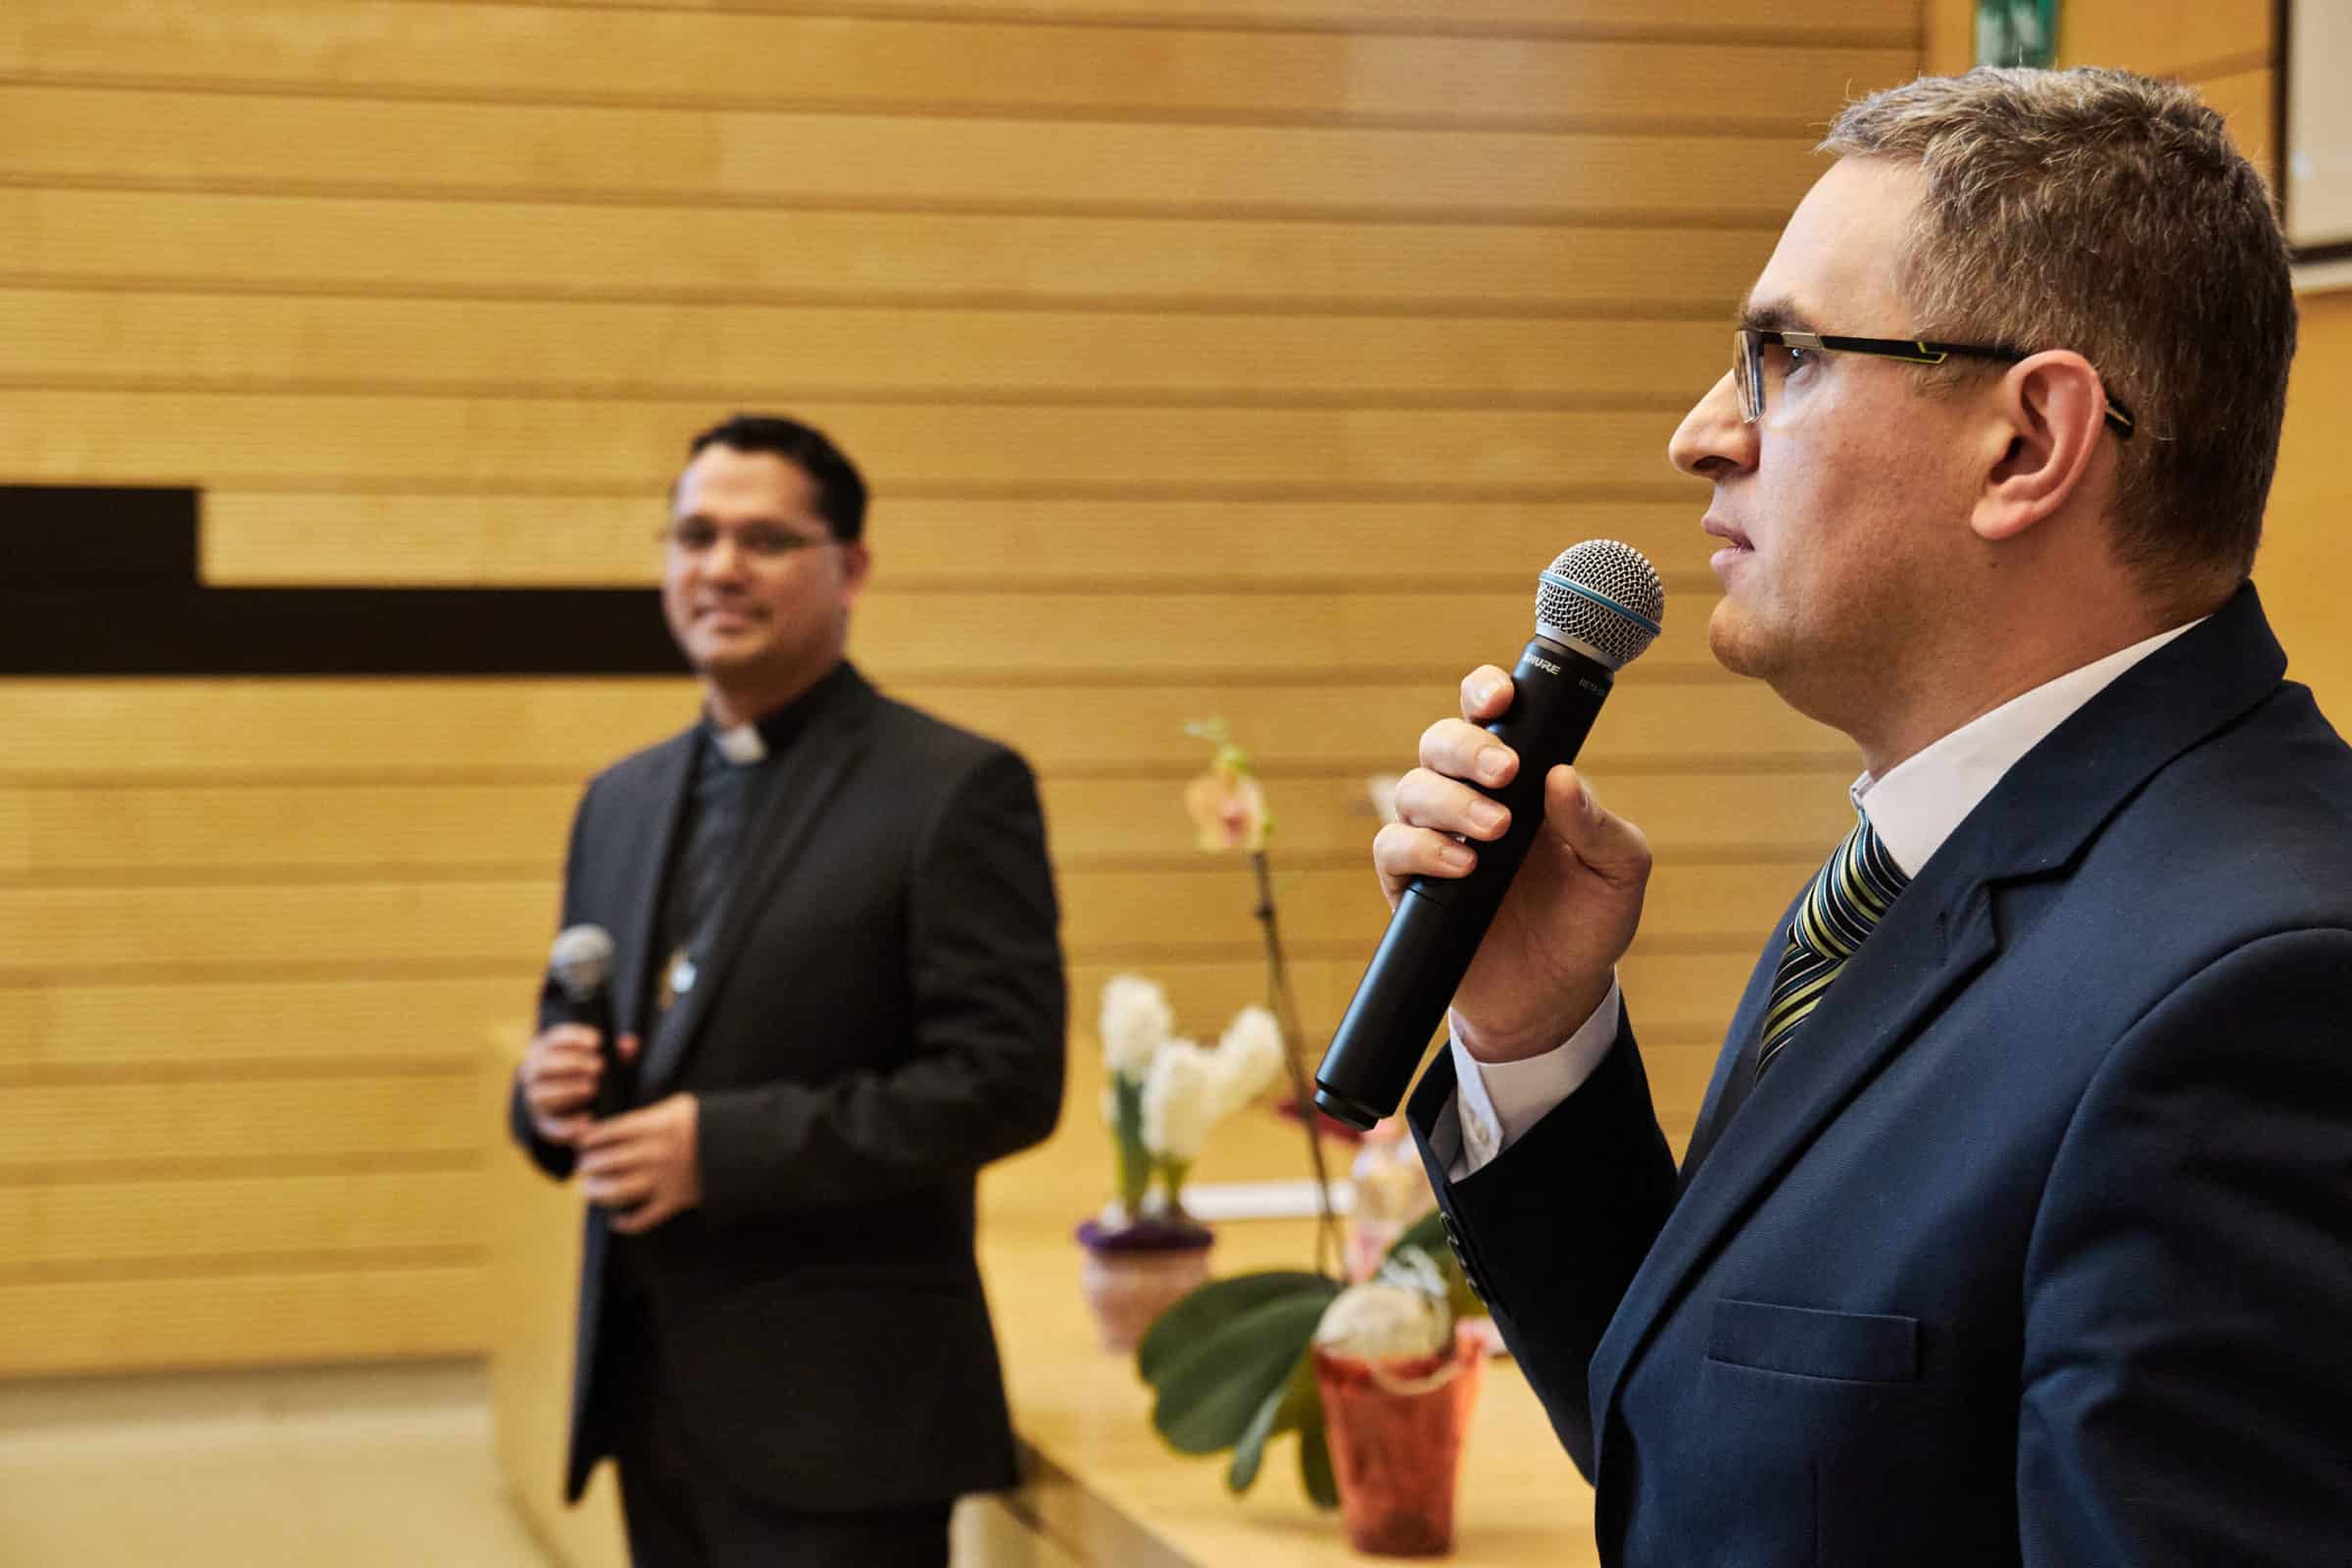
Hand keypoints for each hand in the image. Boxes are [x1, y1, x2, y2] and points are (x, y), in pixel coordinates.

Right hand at [518, 1023, 625, 1146]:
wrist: (564, 1106)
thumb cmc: (586, 1073)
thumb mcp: (599, 1059)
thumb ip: (615, 1052)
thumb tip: (630, 1045)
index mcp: (545, 1052)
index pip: (553, 1040)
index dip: (574, 1038)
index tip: (598, 1041)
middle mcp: (533, 1075)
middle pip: (543, 1065)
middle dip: (571, 1064)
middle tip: (599, 1066)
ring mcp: (535, 1101)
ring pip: (541, 1095)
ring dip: (566, 1090)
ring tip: (592, 1087)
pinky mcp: (544, 1124)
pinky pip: (550, 1126)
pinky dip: (567, 1126)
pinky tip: (588, 1120)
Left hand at [577, 1092, 702, 1233]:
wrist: (744, 1148)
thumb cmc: (710, 1122)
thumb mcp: (681, 1105)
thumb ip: (650, 1113)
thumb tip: (618, 1124)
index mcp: (655, 1126)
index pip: (608, 1132)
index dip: (589, 1139)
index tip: (582, 1143)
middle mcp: (655, 1153)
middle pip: (606, 1162)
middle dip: (589, 1165)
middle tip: (584, 1166)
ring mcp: (663, 1179)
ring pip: (617, 1192)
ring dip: (597, 1193)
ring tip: (591, 1190)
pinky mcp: (674, 1201)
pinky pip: (644, 1218)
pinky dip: (627, 1223)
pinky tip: (616, 1221)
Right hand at [1371, 665, 1652, 1062]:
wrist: (1556, 998)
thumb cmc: (1587, 922)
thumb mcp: (1617, 872)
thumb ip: (1598, 824)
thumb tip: (1563, 776)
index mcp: (1522, 779)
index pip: (1490, 716)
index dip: (1485, 693)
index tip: (1501, 697)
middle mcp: (1471, 798)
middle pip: (1440, 741)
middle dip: (1467, 747)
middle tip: (1506, 774)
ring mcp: (1436, 839)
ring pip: (1413, 788)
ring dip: (1451, 801)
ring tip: (1495, 832)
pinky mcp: (1410, 885)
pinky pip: (1393, 848)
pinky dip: (1423, 849)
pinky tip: (1463, 866)